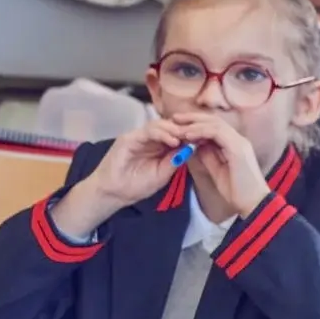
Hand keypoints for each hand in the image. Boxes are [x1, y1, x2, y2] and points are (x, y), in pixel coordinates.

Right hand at [49, 118, 188, 235]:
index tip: (206, 139)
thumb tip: (192, 147)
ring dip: (175, 130)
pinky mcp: (129, 138)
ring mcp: (138, 137)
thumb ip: (176, 160)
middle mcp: (149, 139)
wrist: (113, 194)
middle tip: (200, 134)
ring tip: (187, 138)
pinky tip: (173, 141)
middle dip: (185, 129)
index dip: (191, 134)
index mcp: (159, 146)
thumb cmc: (136, 186)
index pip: (177, 134)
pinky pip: (148, 130)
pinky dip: (162, 133)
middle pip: (170, 125)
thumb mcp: (163, 174)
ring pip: (160, 124)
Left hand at [168, 112, 271, 215]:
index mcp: (235, 145)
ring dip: (194, 123)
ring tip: (178, 125)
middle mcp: (239, 140)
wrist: (253, 204)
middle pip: (214, 120)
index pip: (215, 126)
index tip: (179, 125)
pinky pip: (217, 132)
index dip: (196, 123)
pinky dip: (201, 131)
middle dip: (193, 118)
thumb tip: (194, 146)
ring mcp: (240, 143)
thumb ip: (208, 156)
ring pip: (215, 123)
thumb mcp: (216, 170)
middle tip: (175, 117)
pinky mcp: (238, 148)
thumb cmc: (236, 191)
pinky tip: (187, 134)